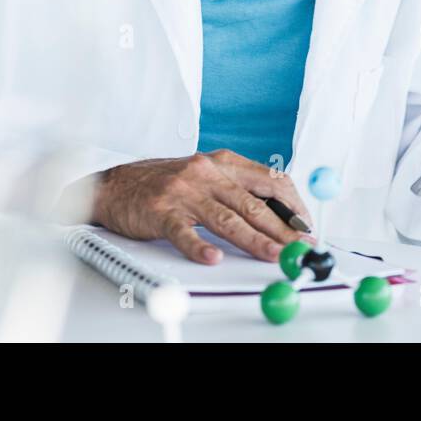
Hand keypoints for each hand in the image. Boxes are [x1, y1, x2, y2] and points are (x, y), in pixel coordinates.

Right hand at [91, 150, 314, 264]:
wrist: (115, 185)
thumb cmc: (164, 183)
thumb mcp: (205, 174)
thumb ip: (237, 187)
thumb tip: (279, 211)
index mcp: (222, 162)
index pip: (269, 179)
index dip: (292, 204)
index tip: (305, 224)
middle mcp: (206, 173)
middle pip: (253, 202)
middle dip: (283, 228)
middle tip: (301, 246)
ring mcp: (184, 192)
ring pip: (227, 218)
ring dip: (255, 240)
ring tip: (274, 255)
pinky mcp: (162, 212)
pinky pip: (184, 232)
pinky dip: (199, 247)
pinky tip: (212, 258)